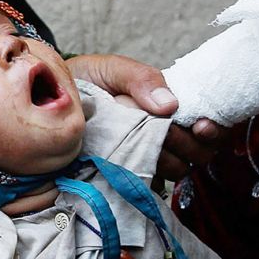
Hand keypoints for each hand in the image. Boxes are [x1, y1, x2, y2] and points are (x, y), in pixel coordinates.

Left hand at [68, 52, 230, 180]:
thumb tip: (171, 105)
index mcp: (167, 109)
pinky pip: (147, 188)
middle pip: (198, 153)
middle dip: (186, 143)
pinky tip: (125, 166)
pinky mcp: (125, 179)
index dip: (212, 130)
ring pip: (176, 170)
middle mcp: (162, 137)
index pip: (208, 127)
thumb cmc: (83, 81)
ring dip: (165, 160)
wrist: (46, 102)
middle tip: (165, 132)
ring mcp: (145, 159)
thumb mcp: (111, 70)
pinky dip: (142, 180)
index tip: (201, 127)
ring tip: (139, 144)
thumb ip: (140, 79)